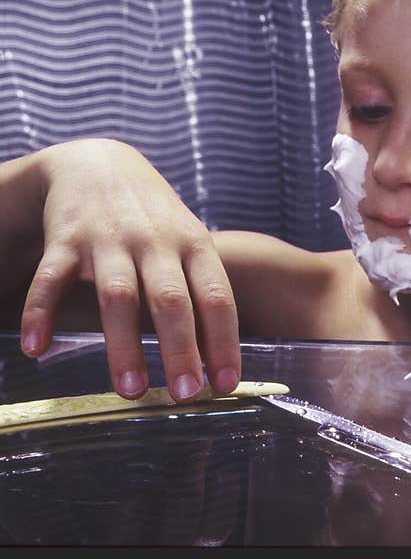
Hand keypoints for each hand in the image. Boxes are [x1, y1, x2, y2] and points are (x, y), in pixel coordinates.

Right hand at [17, 138, 239, 401]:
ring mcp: (109, 239)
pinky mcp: (64, 239)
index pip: (217, 297)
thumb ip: (204, 292)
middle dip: (180, 349)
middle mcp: (155, 242)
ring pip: (118, 296)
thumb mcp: (191, 244)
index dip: (223, 341)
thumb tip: (222, 361)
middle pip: (171, 299)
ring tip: (130, 391)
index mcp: (194, 245)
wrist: (101, 164)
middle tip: (186, 394)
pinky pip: (51, 280)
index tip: (225, 385)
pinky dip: (41, 313)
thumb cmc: (157, 221)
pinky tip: (37, 348)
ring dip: (124, 345)